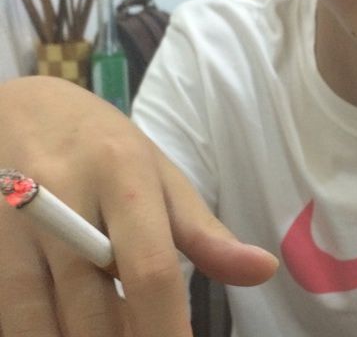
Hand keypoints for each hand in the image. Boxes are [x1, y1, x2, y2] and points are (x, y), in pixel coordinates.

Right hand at [0, 76, 277, 336]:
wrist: (20, 110)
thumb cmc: (103, 145)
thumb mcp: (159, 174)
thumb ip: (205, 231)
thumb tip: (263, 270)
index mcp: (123, 174)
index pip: (149, 269)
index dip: (166, 331)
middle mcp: (63, 201)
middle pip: (93, 309)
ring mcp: (13, 226)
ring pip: (39, 324)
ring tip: (116, 336)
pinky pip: (11, 315)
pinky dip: (42, 332)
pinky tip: (71, 326)